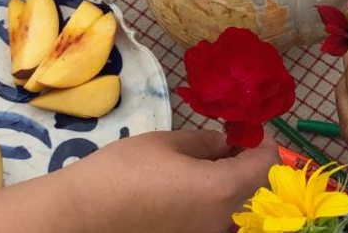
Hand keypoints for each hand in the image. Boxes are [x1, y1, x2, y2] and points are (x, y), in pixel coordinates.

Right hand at [67, 130, 276, 231]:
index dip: (263, 142)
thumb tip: (224, 143)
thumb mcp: (167, 143)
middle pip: (253, 187)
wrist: (82, 214)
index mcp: (221, 190)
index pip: (264, 165)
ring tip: (208, 156)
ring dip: (231, 178)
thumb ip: (205, 142)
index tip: (249, 127)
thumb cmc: (124, 171)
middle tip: (230, 139)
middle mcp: (220, 219)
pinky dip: (213, 195)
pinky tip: (190, 180)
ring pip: (234, 203)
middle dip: (248, 160)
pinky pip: (213, 215)